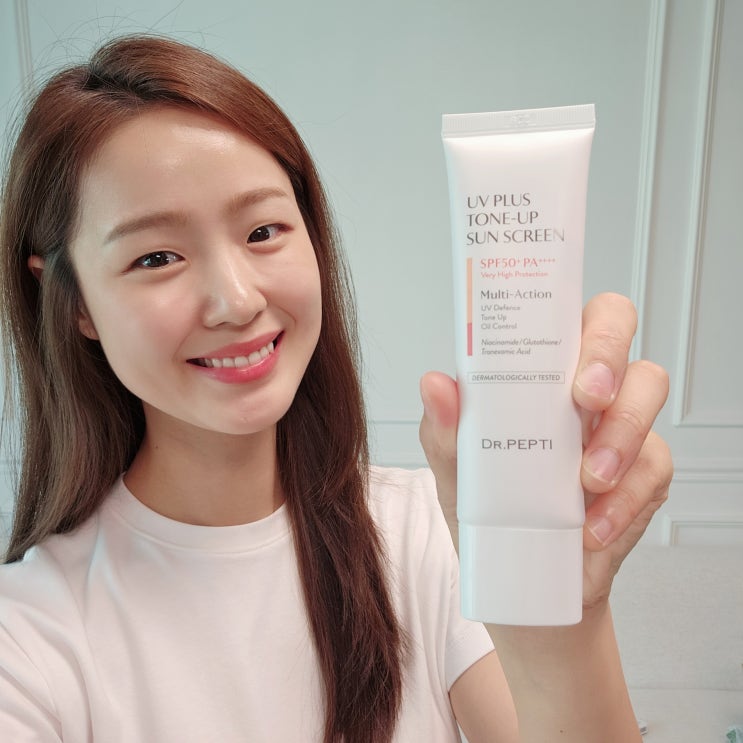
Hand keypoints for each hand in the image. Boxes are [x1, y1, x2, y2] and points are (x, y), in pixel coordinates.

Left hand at [419, 292, 671, 609]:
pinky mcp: (644, 473)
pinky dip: (625, 500)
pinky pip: (654, 468)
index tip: (566, 357)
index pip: (570, 316)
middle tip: (587, 400)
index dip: (577, 320)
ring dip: (622, 434)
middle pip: (619, 335)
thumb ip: (444, 429)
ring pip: (649, 391)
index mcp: (540, 371)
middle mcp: (585, 387)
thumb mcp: (456, 470)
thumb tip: (434, 384)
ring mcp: (621, 426)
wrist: (524, 579)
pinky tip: (591, 527)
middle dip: (608, 360)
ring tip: (587, 479)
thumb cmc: (490, 507)